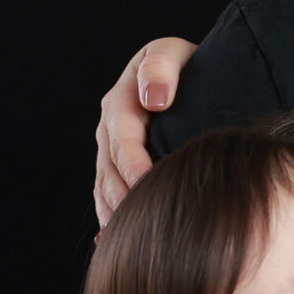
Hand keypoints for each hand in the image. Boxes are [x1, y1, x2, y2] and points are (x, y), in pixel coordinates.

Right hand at [94, 36, 194, 223]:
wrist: (188, 73)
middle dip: (123, 197)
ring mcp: (110, 148)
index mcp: (120, 101)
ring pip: (106, 186)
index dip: (134, 165)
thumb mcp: (173, 54)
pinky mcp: (117, 165)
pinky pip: (107, 194)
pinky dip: (111, 216)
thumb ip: (161, 67)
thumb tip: (154, 98)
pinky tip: (115, 240)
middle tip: (140, 225)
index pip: (122, 140)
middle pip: (110, 169)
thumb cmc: (187, 63)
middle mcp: (109, 127)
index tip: (148, 185)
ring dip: (114, 212)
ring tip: (128, 238)